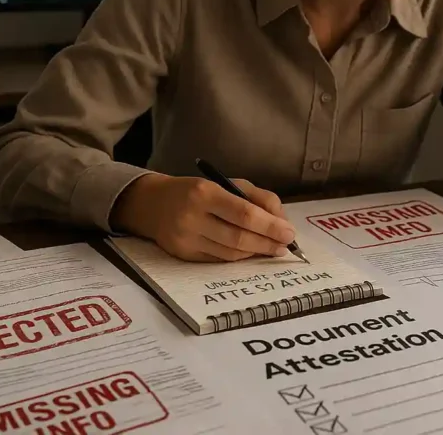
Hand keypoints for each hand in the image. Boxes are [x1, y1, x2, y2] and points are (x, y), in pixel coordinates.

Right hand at [111, 173, 295, 262]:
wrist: (154, 203)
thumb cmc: (198, 190)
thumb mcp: (227, 183)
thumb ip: (258, 198)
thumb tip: (282, 221)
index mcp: (205, 192)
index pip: (244, 214)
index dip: (270, 226)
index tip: (289, 232)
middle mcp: (192, 217)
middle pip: (238, 237)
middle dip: (267, 243)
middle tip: (286, 245)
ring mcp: (186, 239)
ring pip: (230, 253)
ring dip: (256, 253)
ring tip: (273, 249)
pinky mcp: (183, 255)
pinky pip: (219, 260)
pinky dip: (239, 258)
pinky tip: (251, 253)